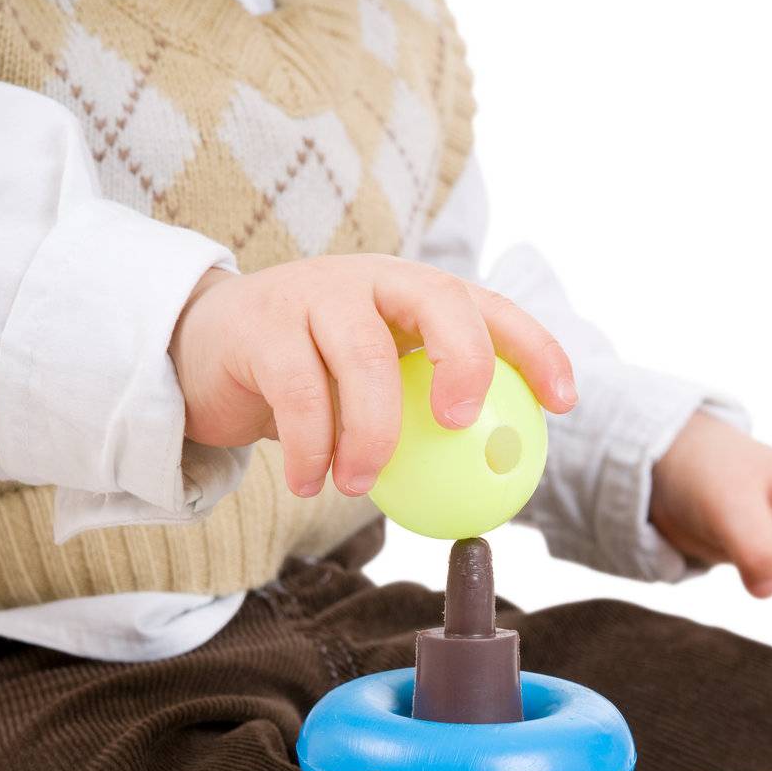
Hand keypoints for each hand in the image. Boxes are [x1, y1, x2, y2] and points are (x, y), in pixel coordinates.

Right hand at [169, 255, 576, 499]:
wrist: (208, 356)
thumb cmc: (311, 383)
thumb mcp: (376, 394)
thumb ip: (423, 422)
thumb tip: (490, 488)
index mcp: (411, 295)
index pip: (486, 307)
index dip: (533, 347)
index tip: (563, 401)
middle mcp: (371, 282)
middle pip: (437, 299)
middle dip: (465, 358)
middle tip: (458, 423)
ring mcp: (314, 295)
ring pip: (363, 355)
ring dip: (371, 433)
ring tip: (358, 485)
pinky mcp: (261, 325)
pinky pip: (298, 392)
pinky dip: (310, 449)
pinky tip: (311, 483)